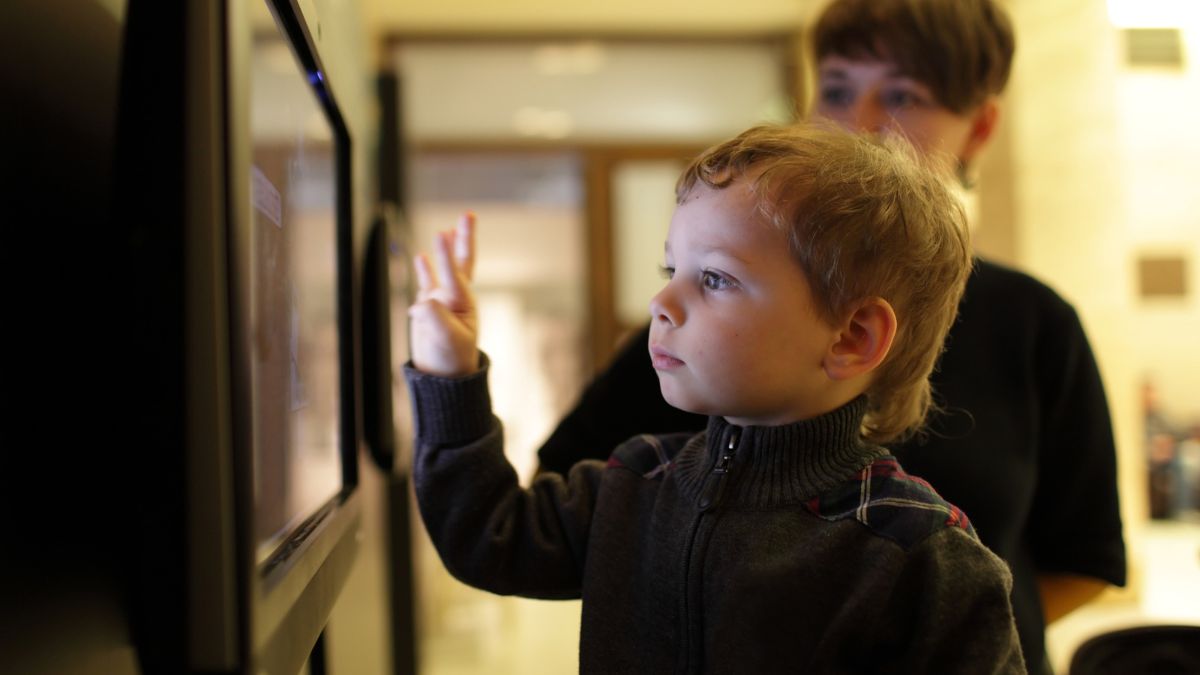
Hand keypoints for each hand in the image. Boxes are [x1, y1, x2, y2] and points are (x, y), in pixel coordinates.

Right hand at [409, 212, 478, 376]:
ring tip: (447, 230)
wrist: (444, 377)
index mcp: (464, 303)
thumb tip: (420, 303)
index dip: (446, 255)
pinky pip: (427, 283)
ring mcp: (443, 301)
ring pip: (444, 269)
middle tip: (468, 215)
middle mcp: (456, 297)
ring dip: (445, 250)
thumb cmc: (452, 359)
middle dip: (463, 238)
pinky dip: (424, 270)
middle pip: (461, 262)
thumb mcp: (446, 339)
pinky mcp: (429, 309)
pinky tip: (420, 256)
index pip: (455, 274)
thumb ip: (433, 317)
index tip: (440, 234)